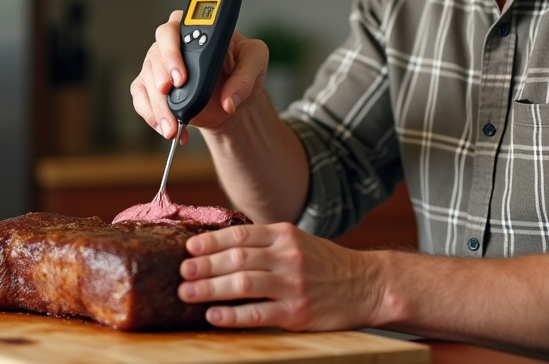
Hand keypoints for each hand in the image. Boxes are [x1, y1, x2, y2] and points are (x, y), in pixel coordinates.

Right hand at [130, 0, 268, 142]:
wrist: (232, 97)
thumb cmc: (242, 69)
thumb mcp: (256, 61)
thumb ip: (245, 76)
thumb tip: (229, 100)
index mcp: (196, 29)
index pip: (175, 28)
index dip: (173, 50)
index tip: (181, 75)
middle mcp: (173, 44)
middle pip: (155, 54)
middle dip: (160, 77)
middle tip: (170, 93)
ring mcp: (160, 66)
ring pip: (147, 80)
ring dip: (157, 106)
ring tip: (173, 127)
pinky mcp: (153, 88)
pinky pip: (140, 99)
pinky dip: (151, 116)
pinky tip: (167, 128)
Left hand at [177, 223, 384, 330]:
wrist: (366, 284)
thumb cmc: (326, 264)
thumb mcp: (298, 242)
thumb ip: (266, 243)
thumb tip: (222, 246)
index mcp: (285, 235)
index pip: (241, 234)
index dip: (212, 241)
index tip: (190, 246)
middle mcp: (288, 257)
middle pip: (237, 259)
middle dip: (205, 265)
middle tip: (182, 271)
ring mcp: (292, 285)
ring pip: (243, 284)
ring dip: (210, 288)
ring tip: (187, 293)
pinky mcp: (297, 312)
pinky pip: (258, 314)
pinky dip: (233, 315)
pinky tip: (214, 315)